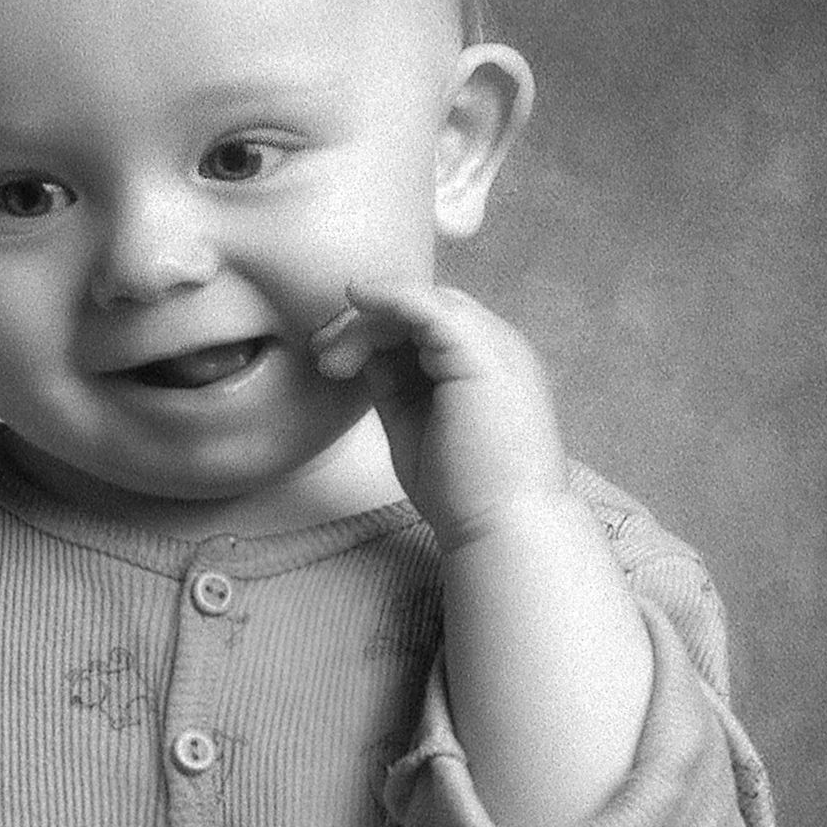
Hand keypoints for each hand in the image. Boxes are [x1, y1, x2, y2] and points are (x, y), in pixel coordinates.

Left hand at [312, 282, 566, 551]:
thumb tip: (361, 354)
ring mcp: (496, 347)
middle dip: (367, 324)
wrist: (503, 530)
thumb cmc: (462, 494)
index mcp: (486, 366)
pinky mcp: (482, 355)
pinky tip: (355, 299)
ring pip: (422, 304)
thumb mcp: (414, 424)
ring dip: (368, 324)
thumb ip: (394, 384)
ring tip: (331, 362)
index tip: (332, 364)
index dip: (377, 333)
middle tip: (323, 356)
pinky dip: (389, 296)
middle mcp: (498, 348)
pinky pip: (429, 306)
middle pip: (424, 307)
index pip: (429, 325)